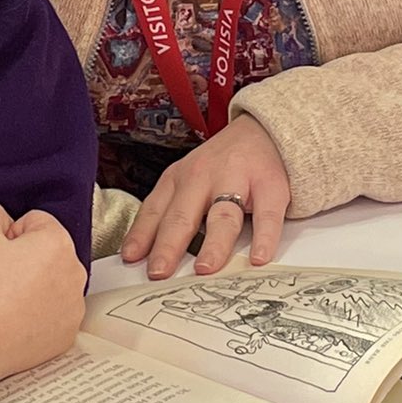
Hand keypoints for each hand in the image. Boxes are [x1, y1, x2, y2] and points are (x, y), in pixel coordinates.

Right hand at [0, 201, 86, 382]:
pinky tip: (18, 318)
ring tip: (8, 299)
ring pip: (54, 282)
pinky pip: (56, 312)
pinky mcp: (68, 331)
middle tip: (1, 276)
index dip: (10, 233)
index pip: (35, 221)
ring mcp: (74, 304)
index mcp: (58, 241)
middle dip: (27, 258)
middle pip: (48, 251)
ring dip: (36, 285)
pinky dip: (40, 313)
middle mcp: (75, 271)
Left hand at [121, 115, 291, 280]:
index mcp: (178, 179)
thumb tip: (143, 257)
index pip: (155, 210)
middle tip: (159, 272)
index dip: (141, 235)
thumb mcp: (187, 181)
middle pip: (183, 215)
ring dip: (213, 244)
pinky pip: (266, 216)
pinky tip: (258, 258)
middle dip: (169, 245)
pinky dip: (264, 239)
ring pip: (222, 216)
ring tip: (205, 268)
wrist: (263, 130)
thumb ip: (168, 214)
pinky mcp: (270, 186)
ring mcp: (237, 180)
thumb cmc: (221, 164)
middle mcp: (203, 177)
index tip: (131, 259)